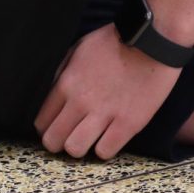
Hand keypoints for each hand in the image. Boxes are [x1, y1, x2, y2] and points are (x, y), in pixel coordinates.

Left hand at [34, 24, 180, 159]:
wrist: (152, 40)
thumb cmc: (116, 41)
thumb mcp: (80, 47)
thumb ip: (63, 71)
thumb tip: (52, 92)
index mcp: (67, 82)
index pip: (41, 121)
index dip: (47, 127)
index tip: (57, 126)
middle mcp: (80, 101)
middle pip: (53, 141)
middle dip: (58, 142)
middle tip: (70, 135)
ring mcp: (104, 114)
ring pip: (75, 149)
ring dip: (80, 147)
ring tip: (90, 138)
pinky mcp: (127, 123)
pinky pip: (105, 152)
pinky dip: (105, 148)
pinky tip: (110, 136)